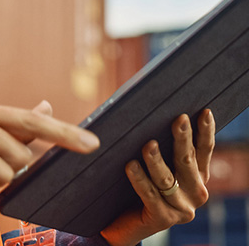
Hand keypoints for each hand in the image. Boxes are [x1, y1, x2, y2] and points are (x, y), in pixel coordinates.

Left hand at [101, 109, 214, 245]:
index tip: (204, 112)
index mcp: (197, 175)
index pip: (204, 149)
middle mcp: (196, 192)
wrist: (126, 221)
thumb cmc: (142, 181)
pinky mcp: (163, 219)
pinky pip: (150, 195)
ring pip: (167, 179)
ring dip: (157, 161)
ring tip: (148, 145)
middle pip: (187, 160)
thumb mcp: (156, 161)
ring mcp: (181, 208)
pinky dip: (139, 179)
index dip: (206, 130)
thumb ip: (161, 142)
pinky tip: (130, 166)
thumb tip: (152, 112)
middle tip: (179, 119)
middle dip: (183, 139)